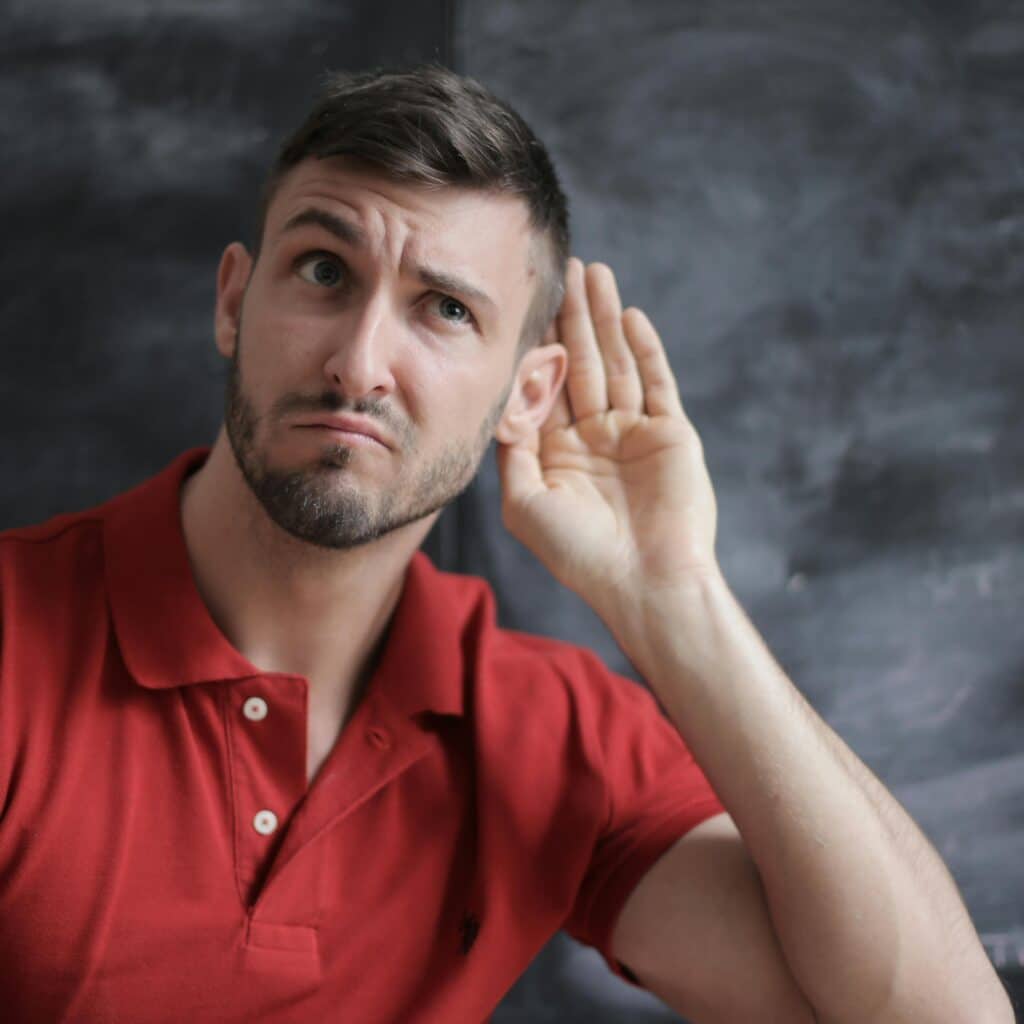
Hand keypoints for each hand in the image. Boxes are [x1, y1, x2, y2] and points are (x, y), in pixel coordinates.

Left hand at [496, 257, 720, 613]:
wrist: (645, 583)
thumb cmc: (579, 552)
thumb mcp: (525, 503)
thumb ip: (511, 450)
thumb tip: (499, 401)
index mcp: (558, 453)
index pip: (545, 386)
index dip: (537, 345)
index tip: (524, 303)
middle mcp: (594, 437)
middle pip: (582, 363)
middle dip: (573, 317)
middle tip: (566, 267)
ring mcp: (634, 434)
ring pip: (618, 364)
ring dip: (606, 319)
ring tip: (596, 273)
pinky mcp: (671, 434)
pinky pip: (657, 383)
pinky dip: (646, 350)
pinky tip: (630, 316)